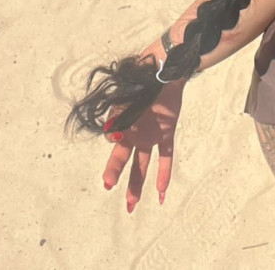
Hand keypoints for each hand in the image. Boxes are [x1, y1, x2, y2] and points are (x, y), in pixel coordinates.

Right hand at [101, 79, 184, 212]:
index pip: (113, 138)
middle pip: (123, 157)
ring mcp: (149, 135)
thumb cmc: (142, 79)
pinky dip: (163, 174)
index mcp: (120, 121)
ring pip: (142, 164)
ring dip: (137, 183)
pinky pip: (166, 157)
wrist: (164, 70)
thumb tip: (111, 134)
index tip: (115, 136)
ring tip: (132, 204)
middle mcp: (132, 132)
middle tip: (108, 186)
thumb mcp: (127, 94)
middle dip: (116, 173)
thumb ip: (119, 113)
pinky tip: (161, 193)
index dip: (114, 138)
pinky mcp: (166, 133)